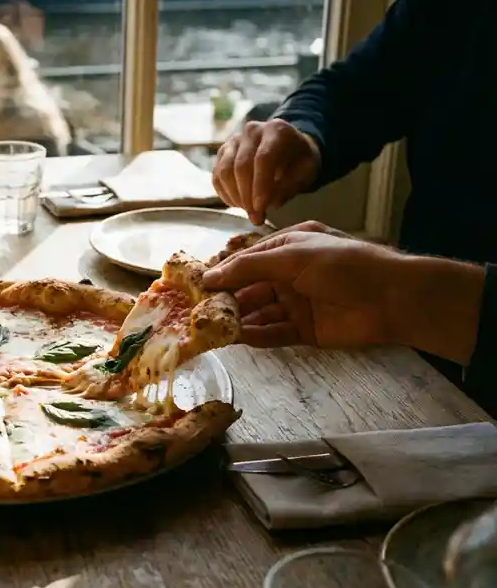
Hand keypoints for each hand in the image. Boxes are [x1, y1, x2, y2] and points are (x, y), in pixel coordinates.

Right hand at [202, 229, 400, 349]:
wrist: (392, 298)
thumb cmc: (343, 264)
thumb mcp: (292, 256)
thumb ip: (248, 267)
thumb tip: (210, 276)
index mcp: (287, 248)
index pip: (245, 260)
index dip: (222, 272)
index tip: (195, 286)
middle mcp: (289, 275)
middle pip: (248, 288)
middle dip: (225, 299)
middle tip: (198, 312)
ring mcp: (296, 303)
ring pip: (258, 312)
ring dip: (237, 319)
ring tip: (211, 328)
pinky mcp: (304, 330)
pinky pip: (273, 333)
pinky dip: (255, 336)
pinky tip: (237, 339)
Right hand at [213, 119, 321, 225]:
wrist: (289, 148)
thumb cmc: (299, 161)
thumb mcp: (306, 172)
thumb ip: (290, 186)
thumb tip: (270, 203)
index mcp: (276, 130)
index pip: (263, 158)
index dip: (260, 185)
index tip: (261, 208)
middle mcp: (252, 130)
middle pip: (241, 165)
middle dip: (246, 195)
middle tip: (255, 215)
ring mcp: (234, 140)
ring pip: (225, 171)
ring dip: (234, 196)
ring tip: (248, 210)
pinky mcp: (223, 152)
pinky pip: (217, 176)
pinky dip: (224, 193)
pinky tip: (237, 204)